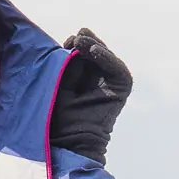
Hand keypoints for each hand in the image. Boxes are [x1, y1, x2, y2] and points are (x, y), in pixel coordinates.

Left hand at [52, 28, 132, 165]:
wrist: (69, 140)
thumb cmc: (57, 116)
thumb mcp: (59, 83)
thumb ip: (67, 64)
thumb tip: (74, 40)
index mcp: (81, 77)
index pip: (80, 54)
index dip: (73, 45)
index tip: (62, 43)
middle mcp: (97, 79)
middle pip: (93, 52)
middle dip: (84, 43)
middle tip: (73, 38)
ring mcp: (110, 84)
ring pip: (105, 57)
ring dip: (93, 46)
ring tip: (80, 41)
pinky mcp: (120, 89)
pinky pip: (117, 69)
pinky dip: (106, 58)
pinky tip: (93, 50)